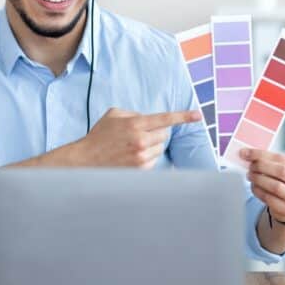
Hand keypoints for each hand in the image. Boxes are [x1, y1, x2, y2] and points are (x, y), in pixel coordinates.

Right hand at [74, 108, 201, 168]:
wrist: (85, 160)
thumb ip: (134, 114)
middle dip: (156, 133)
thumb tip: (149, 119)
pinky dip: (146, 158)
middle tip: (140, 135)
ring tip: (131, 147)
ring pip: (160, 148)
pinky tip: (130, 157)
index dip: (184, 116)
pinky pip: (153, 161)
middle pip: (164, 134)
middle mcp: (140, 140)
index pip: (165, 119)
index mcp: (135, 124)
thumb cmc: (99, 136)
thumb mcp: (114, 115)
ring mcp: (141, 157)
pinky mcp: (140, 170)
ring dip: (151, 146)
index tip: (199, 115)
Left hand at [241, 148, 284, 221]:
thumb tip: (247, 153)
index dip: (262, 154)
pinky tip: (254, 186)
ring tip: (250, 175)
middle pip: (281, 171)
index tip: (246, 152)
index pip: (282, 158)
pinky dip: (258, 190)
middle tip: (250, 165)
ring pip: (275, 186)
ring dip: (258, 179)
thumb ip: (271, 161)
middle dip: (261, 166)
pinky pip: (269, 198)